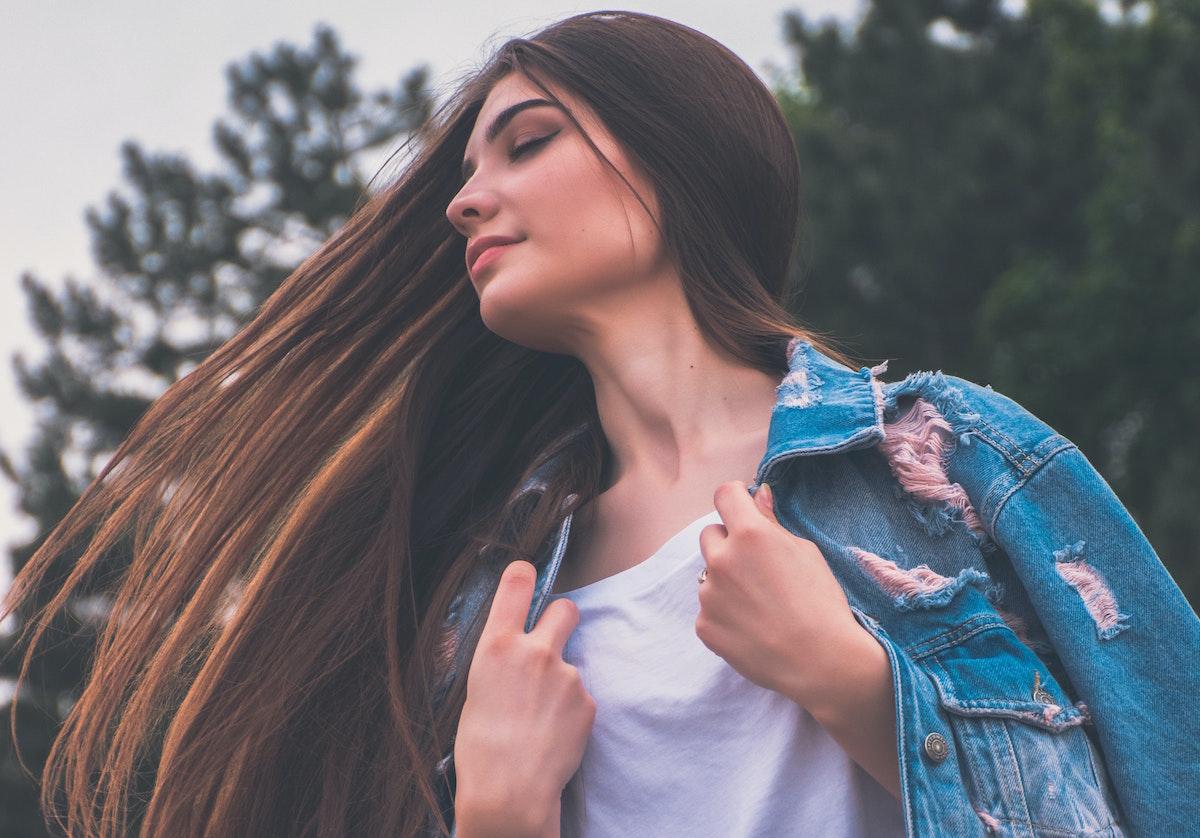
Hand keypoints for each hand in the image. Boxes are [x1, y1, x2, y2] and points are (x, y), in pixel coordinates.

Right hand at [453, 560, 593, 835]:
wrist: (509, 793)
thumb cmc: (480, 748)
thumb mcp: (473, 690)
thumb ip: (494, 658)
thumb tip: (500, 644)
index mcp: (496, 646)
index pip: (517, 583)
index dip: (524, 575)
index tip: (527, 574)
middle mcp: (535, 651)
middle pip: (566, 608)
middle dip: (562, 618)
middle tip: (552, 639)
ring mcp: (566, 675)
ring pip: (570, 663)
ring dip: (561, 681)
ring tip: (539, 718)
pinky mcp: (587, 701)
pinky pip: (580, 696)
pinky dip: (570, 711)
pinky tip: (553, 734)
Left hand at [694, 480, 866, 707]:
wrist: (821, 661)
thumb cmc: (821, 602)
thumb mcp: (805, 552)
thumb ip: (772, 522)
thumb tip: (757, 494)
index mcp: (749, 534)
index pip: (724, 495)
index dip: (735, 499)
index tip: (744, 508)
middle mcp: (722, 560)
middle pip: (710, 534)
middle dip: (729, 543)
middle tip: (758, 567)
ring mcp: (709, 595)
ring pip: (709, 575)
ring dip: (727, 581)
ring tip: (760, 604)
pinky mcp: (704, 626)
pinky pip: (709, 609)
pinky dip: (725, 614)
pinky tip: (752, 627)